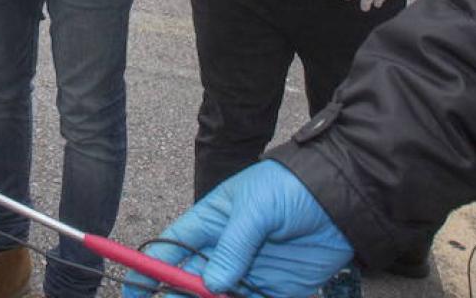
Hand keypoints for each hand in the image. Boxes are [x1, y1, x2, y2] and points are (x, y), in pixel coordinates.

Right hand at [122, 161, 352, 297]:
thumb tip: (213, 284)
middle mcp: (221, 253)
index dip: (147, 274)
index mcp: (208, 224)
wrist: (343, 198)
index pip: (167, 251)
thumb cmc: (292, 187)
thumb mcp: (257, 207)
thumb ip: (234, 245)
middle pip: (187, 285)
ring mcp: (245, 275)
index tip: (132, 294)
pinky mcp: (272, 291)